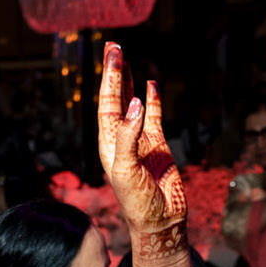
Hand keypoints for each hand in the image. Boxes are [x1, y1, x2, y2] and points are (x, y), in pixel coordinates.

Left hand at [96, 43, 185, 237]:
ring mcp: (139, 140)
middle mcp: (121, 137)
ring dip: (129, 82)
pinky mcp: (157, 145)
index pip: (106, 102)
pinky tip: (151, 84)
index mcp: (108, 142)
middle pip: (115, 97)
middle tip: (114, 46)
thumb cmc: (137, 200)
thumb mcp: (127, 169)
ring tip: (125, 59)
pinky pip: (154, 116)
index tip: (112, 54)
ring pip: (132, 103)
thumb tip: (137, 103)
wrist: (160, 220)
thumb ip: (129, 136)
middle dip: (114, 72)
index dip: (109, 77)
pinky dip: (153, 100)